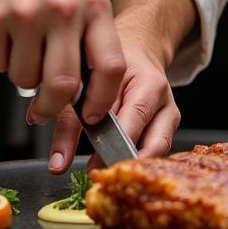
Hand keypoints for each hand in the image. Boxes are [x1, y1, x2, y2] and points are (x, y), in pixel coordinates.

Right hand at [0, 0, 124, 126]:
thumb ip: (89, 32)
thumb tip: (88, 89)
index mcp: (93, 3)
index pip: (110, 67)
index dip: (102, 100)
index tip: (93, 115)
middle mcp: (62, 9)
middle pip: (62, 86)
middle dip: (53, 107)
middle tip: (45, 108)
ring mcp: (25, 14)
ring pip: (25, 79)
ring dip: (22, 75)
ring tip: (21, 44)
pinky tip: (2, 30)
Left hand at [47, 36, 180, 172]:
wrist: (132, 53)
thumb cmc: (106, 67)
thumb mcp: (84, 88)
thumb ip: (69, 126)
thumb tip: (57, 162)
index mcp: (147, 82)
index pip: (135, 117)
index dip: (115, 144)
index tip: (94, 166)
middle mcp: (164, 99)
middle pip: (154, 142)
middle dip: (127, 161)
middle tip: (102, 175)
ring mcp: (171, 114)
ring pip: (159, 151)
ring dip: (134, 165)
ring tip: (109, 174)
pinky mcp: (170, 126)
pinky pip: (158, 150)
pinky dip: (139, 161)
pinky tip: (120, 166)